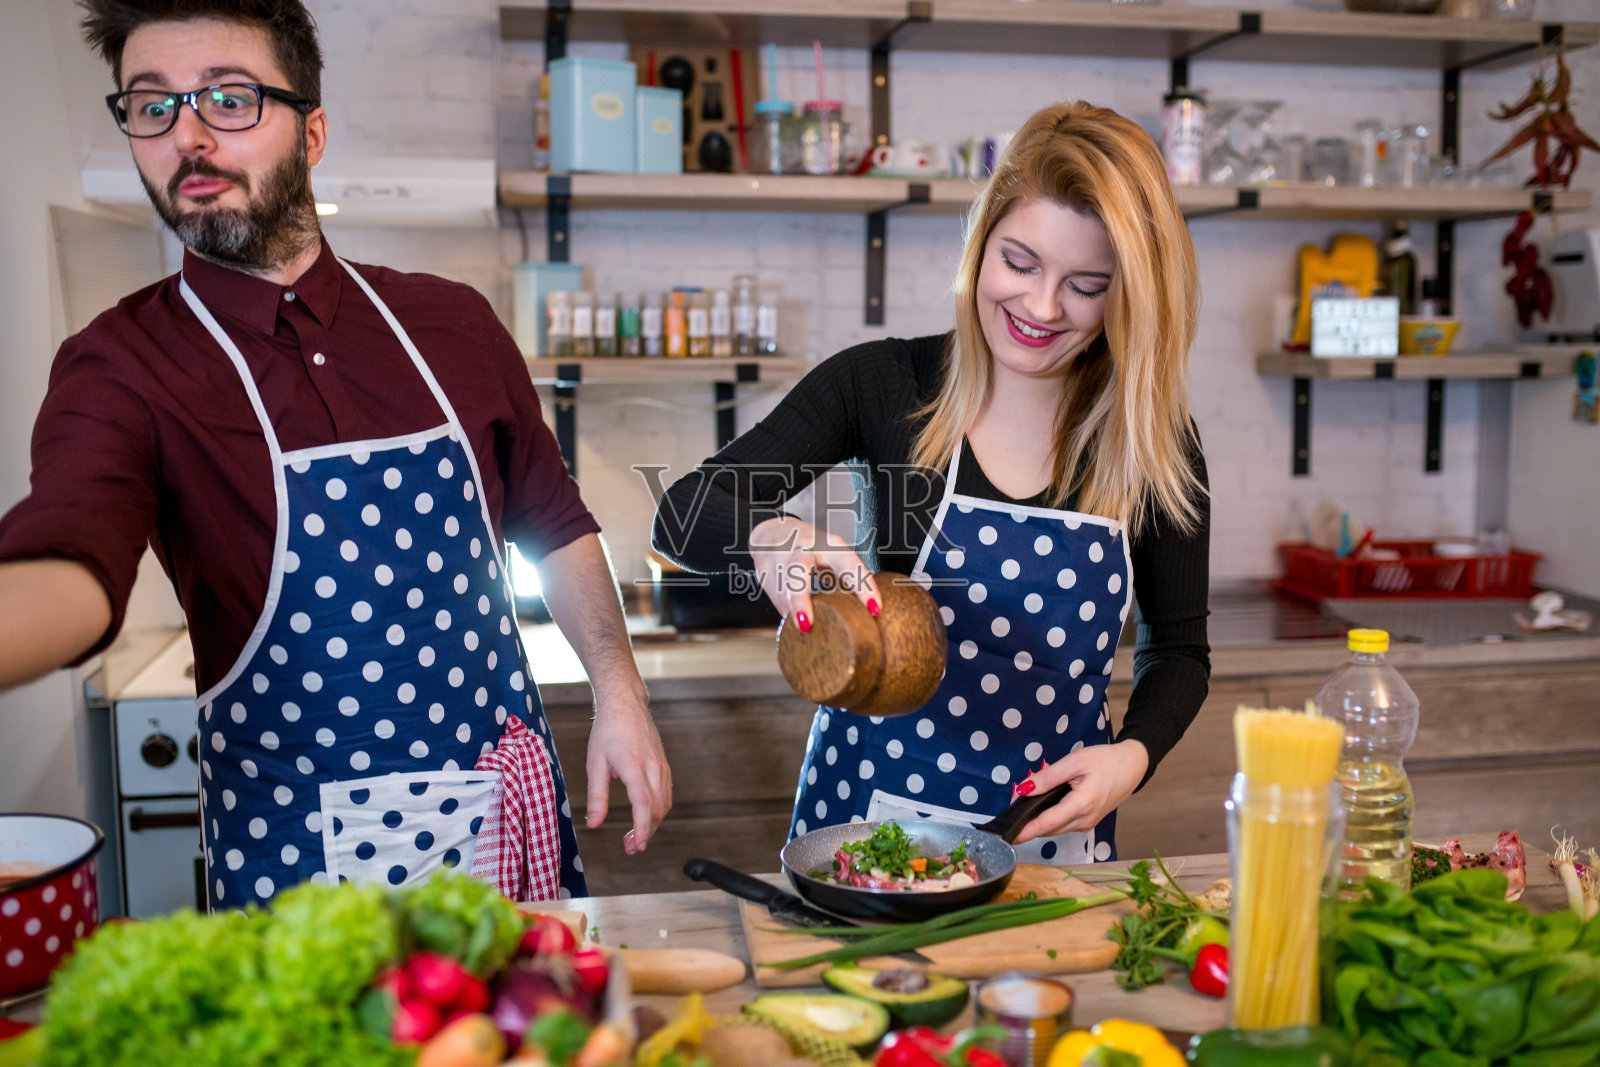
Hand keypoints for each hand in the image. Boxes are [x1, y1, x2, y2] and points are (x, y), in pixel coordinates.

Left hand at [583, 686, 671, 854]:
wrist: (626, 705)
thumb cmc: (607, 732)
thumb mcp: (595, 764)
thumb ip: (596, 796)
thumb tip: (593, 825)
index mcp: (634, 766)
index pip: (644, 804)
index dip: (642, 828)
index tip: (638, 846)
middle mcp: (653, 768)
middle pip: (657, 809)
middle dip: (646, 832)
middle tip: (630, 848)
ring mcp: (662, 766)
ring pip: (664, 804)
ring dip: (652, 823)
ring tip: (635, 837)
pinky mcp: (664, 766)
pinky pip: (666, 794)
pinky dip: (657, 810)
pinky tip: (644, 817)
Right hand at [747, 516, 878, 630]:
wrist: (773, 532)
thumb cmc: (811, 548)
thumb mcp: (832, 557)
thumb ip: (847, 580)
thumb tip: (866, 614)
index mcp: (828, 545)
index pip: (848, 564)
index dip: (863, 587)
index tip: (874, 609)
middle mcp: (802, 546)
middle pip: (797, 568)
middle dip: (800, 598)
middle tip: (807, 624)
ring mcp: (777, 556)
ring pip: (780, 588)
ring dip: (792, 611)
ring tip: (803, 628)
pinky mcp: (763, 569)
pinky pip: (774, 597)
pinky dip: (785, 610)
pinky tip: (792, 618)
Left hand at [1011, 740, 1148, 843]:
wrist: (1132, 766)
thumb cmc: (1105, 761)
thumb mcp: (1074, 762)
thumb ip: (1047, 777)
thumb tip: (1023, 789)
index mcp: (1081, 806)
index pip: (1046, 824)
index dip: (1025, 830)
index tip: (1008, 834)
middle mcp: (1084, 821)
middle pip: (1048, 828)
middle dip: (1028, 819)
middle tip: (1013, 798)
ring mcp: (1087, 823)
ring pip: (1055, 828)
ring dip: (1038, 818)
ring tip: (1025, 797)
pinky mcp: (1088, 821)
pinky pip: (1063, 824)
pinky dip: (1050, 816)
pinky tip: (1043, 801)